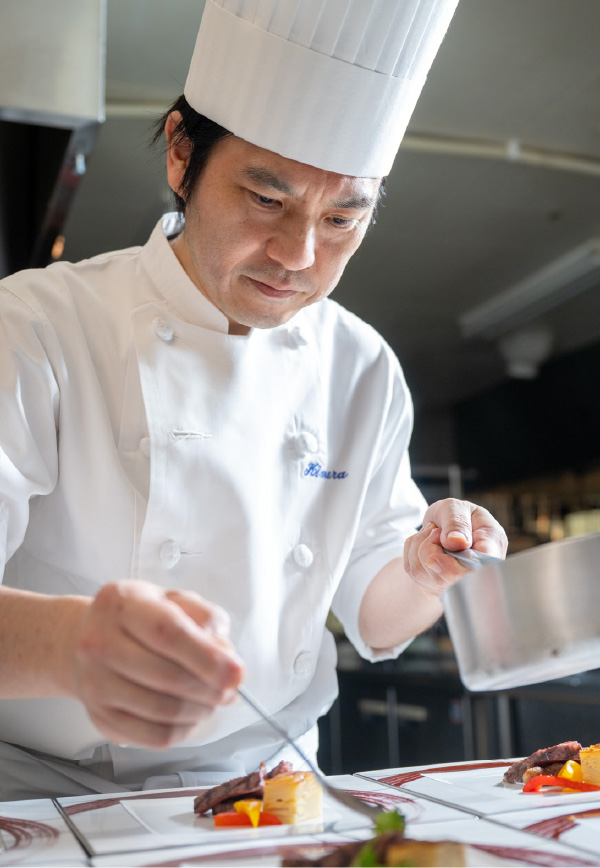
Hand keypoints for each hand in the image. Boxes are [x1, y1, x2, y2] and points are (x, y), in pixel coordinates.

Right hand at [69, 581, 243, 747]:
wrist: (85, 640)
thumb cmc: (139, 618)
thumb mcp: (172, 599)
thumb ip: (205, 619)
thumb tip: (226, 655)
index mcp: (122, 605)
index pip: (168, 633)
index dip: (207, 657)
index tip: (236, 673)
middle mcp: (100, 643)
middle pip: (168, 677)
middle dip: (210, 688)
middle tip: (230, 688)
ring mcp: (95, 684)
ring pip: (164, 711)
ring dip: (201, 709)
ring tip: (212, 698)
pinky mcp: (101, 717)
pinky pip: (154, 736)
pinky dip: (184, 730)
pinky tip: (191, 714)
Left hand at [403, 498, 507, 598]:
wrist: (442, 526)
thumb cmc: (455, 515)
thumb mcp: (456, 507)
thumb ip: (457, 521)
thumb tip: (457, 542)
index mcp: (492, 549)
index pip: (482, 569)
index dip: (464, 564)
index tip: (447, 544)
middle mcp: (476, 574)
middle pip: (448, 575)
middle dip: (432, 545)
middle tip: (436, 529)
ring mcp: (454, 585)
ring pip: (425, 571)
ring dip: (421, 544)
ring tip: (433, 533)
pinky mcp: (433, 588)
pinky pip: (412, 569)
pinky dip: (413, 549)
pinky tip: (426, 543)